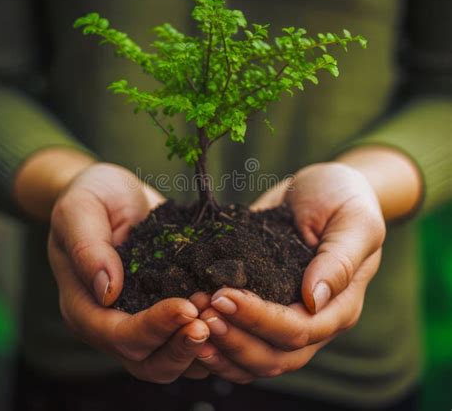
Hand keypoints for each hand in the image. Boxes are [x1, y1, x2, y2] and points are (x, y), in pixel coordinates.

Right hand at [48, 162, 209, 382]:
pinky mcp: (163, 308)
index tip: (186, 307)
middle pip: (146, 360)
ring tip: (224, 317)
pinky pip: (185, 337)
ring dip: (199, 346)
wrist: (114, 192)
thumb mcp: (80, 211)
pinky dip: (209, 336)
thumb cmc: (93, 196)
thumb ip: (87, 249)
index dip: (152, 327)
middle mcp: (111, 321)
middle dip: (181, 345)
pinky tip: (230, 314)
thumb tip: (107, 292)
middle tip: (212, 322)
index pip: (117, 334)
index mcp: (83, 306)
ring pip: (169, 358)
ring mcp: (139, 318)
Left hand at [189, 162, 385, 382]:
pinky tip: (191, 323)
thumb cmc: (344, 198)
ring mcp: (286, 316)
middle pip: (274, 356)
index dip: (259, 320)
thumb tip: (313, 300)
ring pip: (255, 358)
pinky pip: (242, 337)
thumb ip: (339, 261)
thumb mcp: (354, 222)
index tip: (224, 297)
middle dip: (234, 339)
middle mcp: (314, 321)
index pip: (299, 330)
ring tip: (191, 321)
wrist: (324, 187)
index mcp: (340, 306)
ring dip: (221, 346)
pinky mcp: (264, 305)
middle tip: (200, 313)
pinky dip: (218, 339)